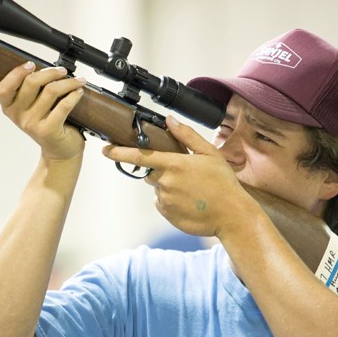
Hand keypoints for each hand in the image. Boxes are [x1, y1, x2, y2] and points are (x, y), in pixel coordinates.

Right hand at [0, 62, 85, 160]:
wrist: (59, 151)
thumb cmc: (47, 125)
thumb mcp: (32, 108)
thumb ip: (31, 90)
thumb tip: (46, 68)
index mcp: (9, 108)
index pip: (4, 88)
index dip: (16, 73)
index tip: (31, 64)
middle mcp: (18, 116)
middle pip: (31, 83)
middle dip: (50, 72)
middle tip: (62, 71)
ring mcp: (32, 124)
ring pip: (51, 91)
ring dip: (68, 82)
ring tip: (77, 81)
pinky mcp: (48, 130)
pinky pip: (63, 105)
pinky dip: (74, 95)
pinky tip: (78, 92)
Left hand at [102, 116, 250, 236]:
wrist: (231, 215)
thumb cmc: (223, 183)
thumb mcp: (209, 153)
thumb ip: (186, 136)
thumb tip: (170, 121)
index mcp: (174, 164)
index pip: (140, 156)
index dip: (119, 153)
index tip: (106, 150)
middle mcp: (165, 183)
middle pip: (151, 172)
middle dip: (162, 170)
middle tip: (186, 175)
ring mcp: (164, 200)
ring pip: (158, 188)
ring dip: (169, 186)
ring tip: (192, 190)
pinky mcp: (167, 214)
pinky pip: (162, 203)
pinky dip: (172, 200)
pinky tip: (189, 201)